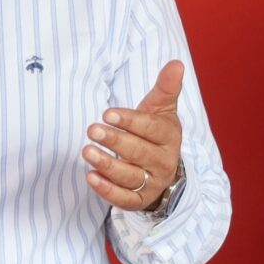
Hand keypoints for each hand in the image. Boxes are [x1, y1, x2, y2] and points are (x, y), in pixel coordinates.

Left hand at [83, 60, 183, 210]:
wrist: (162, 167)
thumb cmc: (155, 131)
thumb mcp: (160, 109)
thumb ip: (165, 87)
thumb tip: (176, 63)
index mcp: (169, 136)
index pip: (150, 128)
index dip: (130, 121)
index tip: (108, 113)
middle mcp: (163, 161)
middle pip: (139, 152)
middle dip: (115, 141)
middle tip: (92, 130)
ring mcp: (152, 182)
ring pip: (130, 176)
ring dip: (107, 165)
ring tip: (87, 151)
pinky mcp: (140, 200)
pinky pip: (124, 199)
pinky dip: (107, 190)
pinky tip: (90, 176)